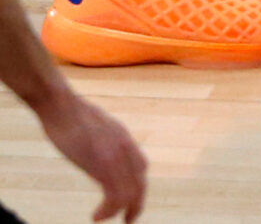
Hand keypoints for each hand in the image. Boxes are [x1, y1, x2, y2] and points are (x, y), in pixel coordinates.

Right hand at [36, 87, 147, 221]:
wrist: (61, 105)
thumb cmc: (71, 114)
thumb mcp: (95, 126)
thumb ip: (103, 139)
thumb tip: (96, 146)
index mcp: (123, 138)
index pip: (141, 166)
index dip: (138, 185)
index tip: (130, 199)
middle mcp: (125, 148)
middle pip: (140, 182)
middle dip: (137, 204)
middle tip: (129, 220)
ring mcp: (115, 156)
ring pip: (130, 192)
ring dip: (123, 211)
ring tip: (110, 220)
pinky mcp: (102, 164)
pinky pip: (115, 195)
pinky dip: (109, 210)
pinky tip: (97, 217)